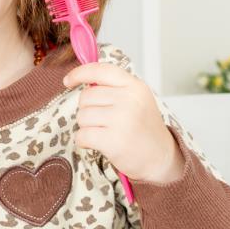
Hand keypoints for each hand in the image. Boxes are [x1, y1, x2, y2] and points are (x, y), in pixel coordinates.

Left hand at [64, 62, 184, 183]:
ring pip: (82, 116)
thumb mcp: (137, 98)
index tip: (68, 80)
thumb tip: (82, 79)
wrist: (161, 158)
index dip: (80, 73)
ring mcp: (121, 120)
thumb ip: (114, 87)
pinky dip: (83, 141)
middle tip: (104, 121)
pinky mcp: (113, 141)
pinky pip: (81, 135)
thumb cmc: (143, 128)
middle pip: (86, 97)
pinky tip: (97, 143)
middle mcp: (129, 100)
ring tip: (104, 132)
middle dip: (88, 109)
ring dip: (87, 126)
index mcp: (134, 86)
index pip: (100, 70)